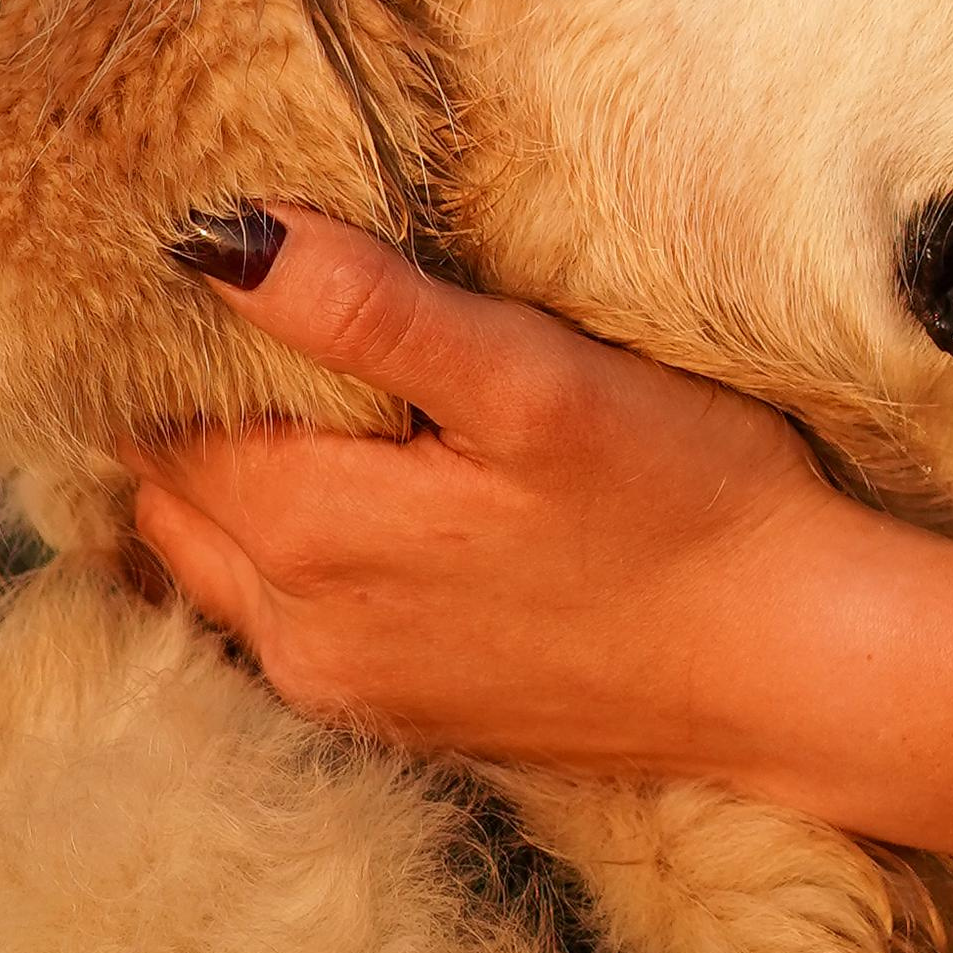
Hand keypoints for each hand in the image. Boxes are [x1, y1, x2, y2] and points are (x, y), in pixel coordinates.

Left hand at [131, 206, 842, 777]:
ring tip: (295, 385)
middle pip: (171, 498)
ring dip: (227, 480)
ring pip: (213, 564)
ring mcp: (347, 688)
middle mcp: (301, 634)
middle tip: (250, 307)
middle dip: (187, 405)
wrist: (790, 663)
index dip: (173, 336)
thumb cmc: (680, 500)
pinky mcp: (399, 713)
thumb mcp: (532, 378)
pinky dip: (275, 549)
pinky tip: (352, 489)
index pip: (162, 422)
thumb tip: (220, 239)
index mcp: (315, 537)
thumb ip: (366, 311)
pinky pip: (276, 621)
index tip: (211, 259)